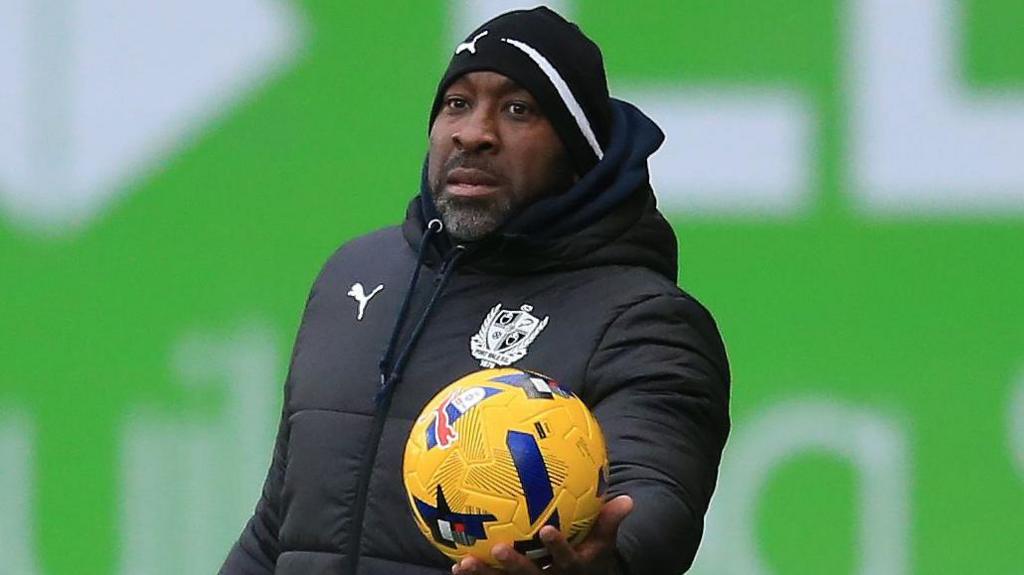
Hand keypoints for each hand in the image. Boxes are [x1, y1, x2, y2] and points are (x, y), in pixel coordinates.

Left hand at [452, 495, 632, 574]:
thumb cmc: (590, 557)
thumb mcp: (603, 543)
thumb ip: (610, 521)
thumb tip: (629, 498)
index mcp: (573, 568)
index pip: (567, 560)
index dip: (557, 548)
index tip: (546, 530)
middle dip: (517, 566)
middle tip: (501, 548)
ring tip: (465, 563)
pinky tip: (456, 565)